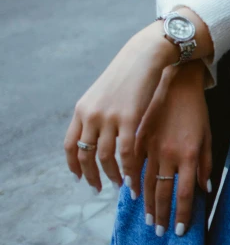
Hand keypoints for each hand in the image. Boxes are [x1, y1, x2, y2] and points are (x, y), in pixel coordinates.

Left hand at [64, 21, 177, 193]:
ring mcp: (109, 117)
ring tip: (119, 184)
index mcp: (82, 109)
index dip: (74, 165)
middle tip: (99, 188)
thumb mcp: (101, 93)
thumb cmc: (126, 74)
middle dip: (91, 176)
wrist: (143, 56)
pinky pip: (126, 152)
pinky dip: (128, 169)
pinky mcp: (129, 118)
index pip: (70, 145)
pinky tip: (132, 177)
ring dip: (111, 175)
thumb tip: (94, 136)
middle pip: (85, 155)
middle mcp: (91, 115)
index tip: (80, 177)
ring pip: (105, 157)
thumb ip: (95, 113)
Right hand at [135, 59, 211, 236]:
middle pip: (162, 192)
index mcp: (188, 154)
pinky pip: (134, 164)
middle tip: (158, 231)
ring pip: (145, 182)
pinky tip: (132, 191)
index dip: (181, 214)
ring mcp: (152, 145)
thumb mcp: (206, 135)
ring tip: (146, 218)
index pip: (184, 193)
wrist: (177, 82)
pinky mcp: (139, 137)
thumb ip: (205, 163)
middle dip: (160, 215)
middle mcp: (169, 153)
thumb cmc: (196, 110)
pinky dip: (133, 180)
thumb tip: (204, 189)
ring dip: (146, 203)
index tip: (178, 230)